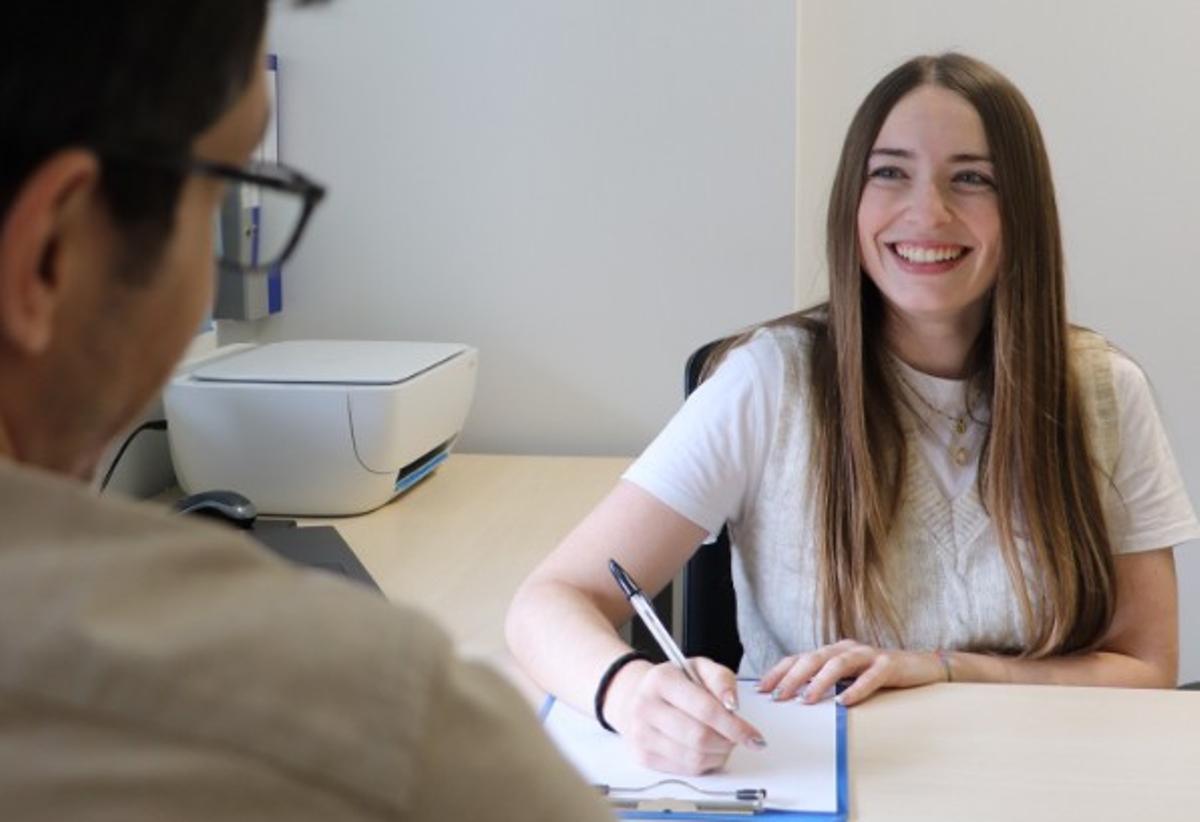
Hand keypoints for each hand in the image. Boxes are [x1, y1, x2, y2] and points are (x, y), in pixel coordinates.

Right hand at [604, 658, 766, 774]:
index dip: (735, 726)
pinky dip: (704, 763)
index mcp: (661, 679)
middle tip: (739, 738)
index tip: (754, 735)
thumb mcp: (699, 668)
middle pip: (700, 737)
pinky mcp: (643, 756)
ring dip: (719, 754)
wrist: (637, 696)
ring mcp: (641, 734)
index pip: (705, 709)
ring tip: (723, 742)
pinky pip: (685, 769)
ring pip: (694, 758)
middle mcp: (646, 707)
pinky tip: (707, 750)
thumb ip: (722, 679)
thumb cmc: (675, 683)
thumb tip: (732, 704)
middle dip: (728, 741)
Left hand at [757, 640, 946, 705]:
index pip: (799, 658)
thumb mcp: (847, 676)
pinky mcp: (888, 664)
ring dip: (820, 682)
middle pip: (813, 658)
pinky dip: (856, 689)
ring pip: (838, 664)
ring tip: (806, 699)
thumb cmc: (879, 674)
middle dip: (792, 678)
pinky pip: (870, 677)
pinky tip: (844, 703)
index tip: (761, 689)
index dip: (779, 671)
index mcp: (833, 651)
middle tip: (778, 696)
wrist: (922, 665)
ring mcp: (868, 654)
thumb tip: (793, 696)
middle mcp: (846, 648)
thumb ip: (824, 681)